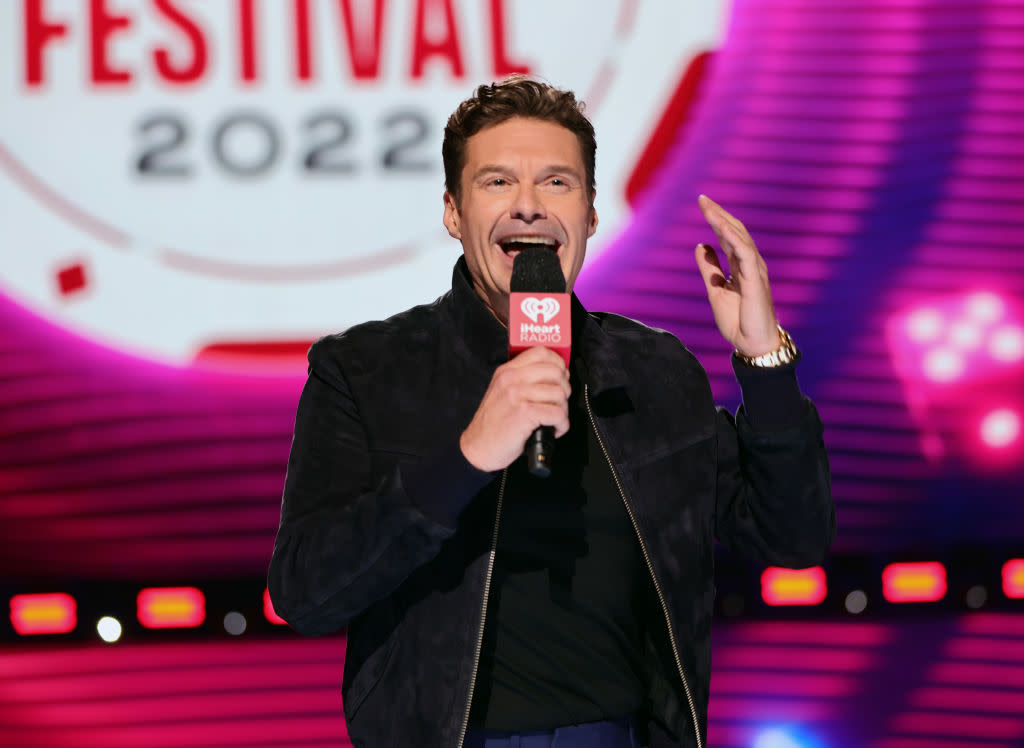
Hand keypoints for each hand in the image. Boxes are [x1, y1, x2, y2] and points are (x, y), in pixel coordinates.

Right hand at [460, 346, 570, 471]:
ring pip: (559, 393)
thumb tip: (555, 375)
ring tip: (553, 420)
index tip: (561, 376)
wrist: (478, 447)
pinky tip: (553, 429)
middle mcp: (512, 379)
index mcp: (507, 371)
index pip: (541, 352)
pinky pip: (557, 413)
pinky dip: (561, 425)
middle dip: (565, 389)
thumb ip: (523, 381)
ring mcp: (517, 395)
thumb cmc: (494, 424)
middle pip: (556, 371)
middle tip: (558, 403)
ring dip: (563, 410)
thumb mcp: (502, 392)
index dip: (558, 363)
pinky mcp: (524, 413)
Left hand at [694, 194, 780, 356]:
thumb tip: (701, 245)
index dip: (716, 220)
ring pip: (740, 239)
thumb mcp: (715, 290)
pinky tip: (722, 228)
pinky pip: (746, 255)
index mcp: (741, 266)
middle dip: (719, 214)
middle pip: (735, 231)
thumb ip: (709, 268)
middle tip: (703, 199)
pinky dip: (735, 240)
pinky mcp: (756, 281)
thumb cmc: (738, 320)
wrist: (751, 344)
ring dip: (724, 222)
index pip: (728, 236)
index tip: (702, 204)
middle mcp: (750, 264)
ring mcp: (755, 271)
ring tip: (708, 209)